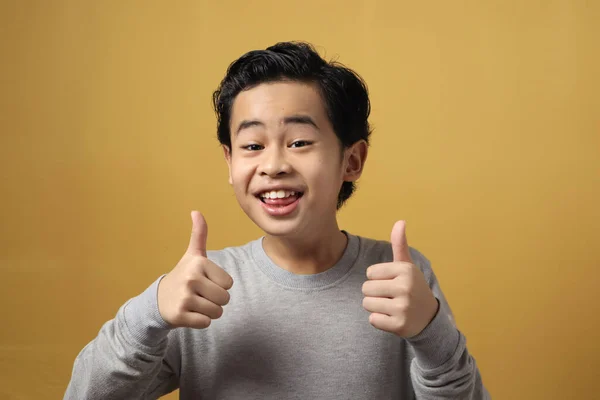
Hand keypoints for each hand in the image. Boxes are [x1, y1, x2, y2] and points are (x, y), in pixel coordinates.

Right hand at [157, 211, 233, 328]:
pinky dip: (200, 321)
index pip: (229, 283)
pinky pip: (206, 323)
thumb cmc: (183, 275)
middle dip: (216, 301)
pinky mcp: (180, 316)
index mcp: (198, 263)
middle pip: (225, 299)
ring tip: (195, 304)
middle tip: (200, 295)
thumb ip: (199, 234)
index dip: (220, 285)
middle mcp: (191, 279)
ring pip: (217, 312)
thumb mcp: (192, 255)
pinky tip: (189, 314)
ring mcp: (184, 298)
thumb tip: (196, 211)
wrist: (158, 300)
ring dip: (209, 312)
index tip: (205, 282)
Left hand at [362, 221, 438, 337]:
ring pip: (367, 304)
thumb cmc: (412, 287)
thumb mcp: (407, 266)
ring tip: (390, 306)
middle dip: (373, 293)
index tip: (391, 282)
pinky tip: (392, 318)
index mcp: (406, 270)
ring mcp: (403, 307)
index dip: (377, 278)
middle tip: (390, 296)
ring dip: (375, 307)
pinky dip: (379, 320)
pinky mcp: (399, 325)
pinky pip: (372, 319)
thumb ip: (400, 245)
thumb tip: (400, 221)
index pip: (370, 272)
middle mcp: (405, 287)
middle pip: (366, 288)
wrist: (428, 317)